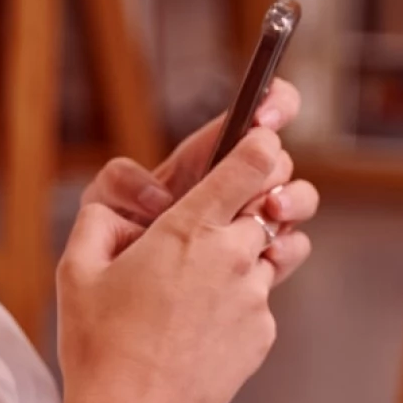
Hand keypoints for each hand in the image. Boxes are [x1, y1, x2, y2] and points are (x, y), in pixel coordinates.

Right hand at [56, 128, 300, 402]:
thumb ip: (101, 219)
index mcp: (190, 228)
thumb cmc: (99, 343)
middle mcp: (233, 256)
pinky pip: (260, 301)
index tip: (259, 143)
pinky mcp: (262, 334)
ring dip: (249, 254)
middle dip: (250, 206)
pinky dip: (238, 303)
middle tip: (211, 227)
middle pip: (269, 206)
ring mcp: (254, 297)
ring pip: (272, 254)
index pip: (253, 162)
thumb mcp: (77, 268)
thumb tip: (124, 206)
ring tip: (206, 279)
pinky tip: (200, 327)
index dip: (261, 146)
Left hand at [81, 80, 319, 281]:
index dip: (274, 102)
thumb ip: (122, 183)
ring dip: (293, 201)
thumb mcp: (104, 201)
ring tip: (271, 213)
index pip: (255, 114)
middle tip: (259, 185)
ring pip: (297, 199)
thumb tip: (158, 198)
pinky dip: (289, 248)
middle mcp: (236, 186)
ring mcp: (251, 223)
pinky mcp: (259, 260)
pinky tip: (271, 256)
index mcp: (206, 158)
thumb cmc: (111, 241)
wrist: (122, 300)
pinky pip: (291, 247)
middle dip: (276, 166)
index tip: (264, 116)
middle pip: (280, 159)